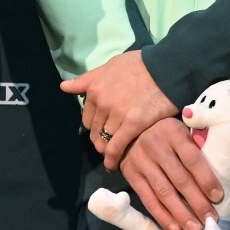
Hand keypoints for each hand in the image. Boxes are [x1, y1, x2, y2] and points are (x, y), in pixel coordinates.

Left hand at [62, 50, 179, 169]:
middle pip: (94, 131)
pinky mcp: (133, 124)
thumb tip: (63, 86)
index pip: (87, 117)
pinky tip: (113, 165)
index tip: (102, 131)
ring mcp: (116, 114)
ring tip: (113, 155)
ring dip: (106, 150)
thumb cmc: (140, 64)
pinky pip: (115, 148)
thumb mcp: (110, 66)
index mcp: (95, 89)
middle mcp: (102, 102)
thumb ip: (87, 79)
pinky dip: (112, 159)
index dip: (94, 126)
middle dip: (99, 140)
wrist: (167, 68)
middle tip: (108, 145)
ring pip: (103, 141)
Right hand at [118, 120, 220, 229]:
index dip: (206, 179)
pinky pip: (148, 199)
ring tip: (195, 229)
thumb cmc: (169, 135)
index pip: (192, 158)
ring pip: (163, 192)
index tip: (218, 197)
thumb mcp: (184, 132)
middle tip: (210, 220)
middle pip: (179, 178)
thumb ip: (205, 153)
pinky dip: (162, 215)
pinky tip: (175, 228)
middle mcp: (154, 145)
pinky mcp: (130, 175)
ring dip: (181, 213)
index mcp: (173, 132)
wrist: (133, 129)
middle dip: (197, 202)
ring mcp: (140, 160)